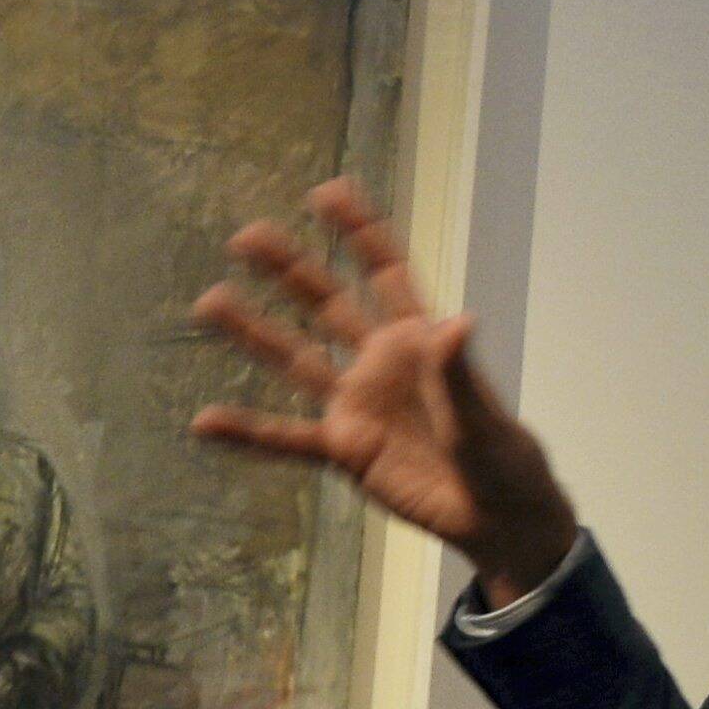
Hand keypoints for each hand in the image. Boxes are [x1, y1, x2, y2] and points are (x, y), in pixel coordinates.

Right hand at [194, 177, 581, 605]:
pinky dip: (248, 433)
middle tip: (246, 235)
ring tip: (209, 302)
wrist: (498, 518)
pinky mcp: (345, 449)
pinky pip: (287, 440)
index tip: (329, 191)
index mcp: (420, 341)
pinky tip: (204, 421)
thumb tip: (459, 320)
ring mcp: (358, 404)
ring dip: (253, 332)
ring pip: (296, 360)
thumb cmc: (504, 460)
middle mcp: (380, 362)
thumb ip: (458, 373)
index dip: (361, 232)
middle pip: (327, 305)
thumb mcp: (484, 418)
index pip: (387, 274)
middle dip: (290, 268)